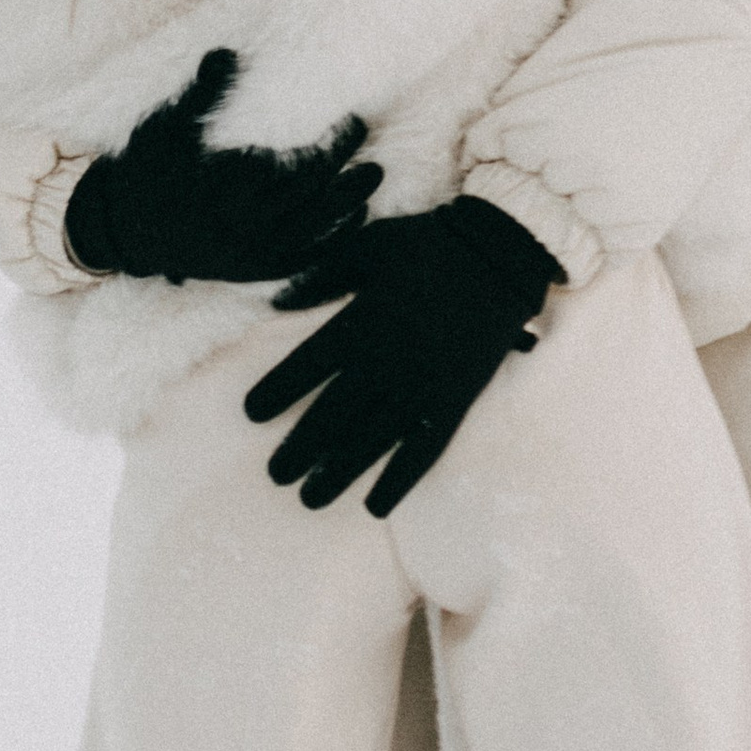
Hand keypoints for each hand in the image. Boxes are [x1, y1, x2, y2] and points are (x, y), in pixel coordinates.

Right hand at [64, 50, 380, 283]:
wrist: (121, 229)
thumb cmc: (145, 169)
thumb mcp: (166, 124)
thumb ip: (202, 92)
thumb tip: (227, 53)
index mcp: (227, 188)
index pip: (298, 170)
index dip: (333, 148)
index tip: (353, 122)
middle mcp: (242, 227)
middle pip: (312, 201)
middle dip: (346, 175)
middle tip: (369, 149)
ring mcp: (247, 254)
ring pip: (311, 235)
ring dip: (347, 209)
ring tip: (371, 182)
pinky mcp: (247, 270)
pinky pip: (299, 262)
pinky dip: (328, 246)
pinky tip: (349, 225)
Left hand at [244, 197, 558, 516]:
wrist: (499, 254)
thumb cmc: (429, 244)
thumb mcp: (367, 244)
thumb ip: (321, 274)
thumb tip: (277, 302)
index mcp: (361, 322)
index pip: (306, 366)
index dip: (276, 391)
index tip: (251, 414)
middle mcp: (385, 361)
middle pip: (332, 413)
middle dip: (300, 447)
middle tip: (275, 474)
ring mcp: (420, 385)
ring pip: (370, 440)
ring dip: (337, 473)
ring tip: (309, 499)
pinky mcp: (453, 400)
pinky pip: (422, 450)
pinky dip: (398, 481)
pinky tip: (376, 507)